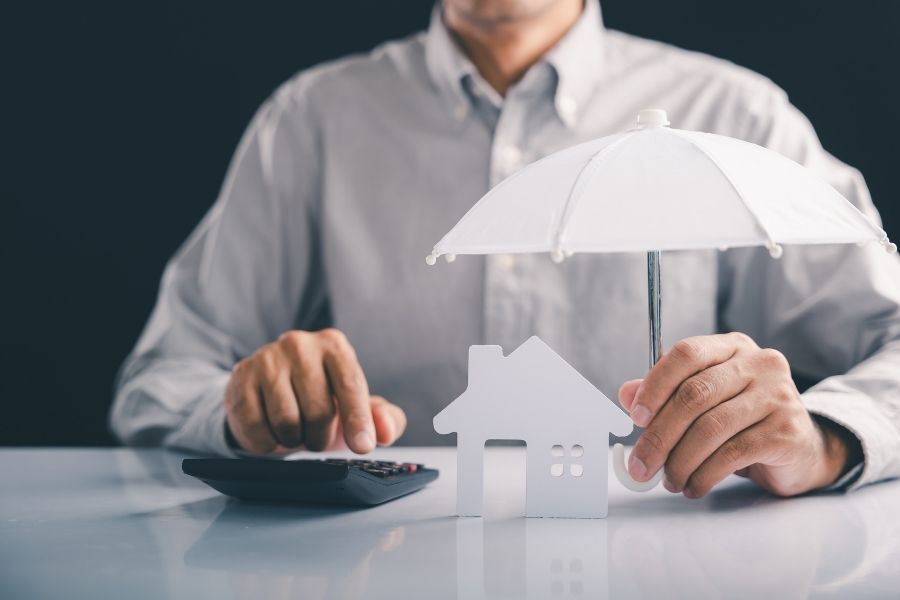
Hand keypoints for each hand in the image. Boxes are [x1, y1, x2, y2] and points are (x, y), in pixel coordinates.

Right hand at [225, 328, 406, 454]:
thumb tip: (387, 432)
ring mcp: (266, 359)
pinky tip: (271, 431)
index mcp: (334, 346)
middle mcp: (299, 344)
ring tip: (295, 431)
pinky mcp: (240, 379)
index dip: (358, 420)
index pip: (350, 385)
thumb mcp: (356, 407)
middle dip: (321, 436)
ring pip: (287, 421)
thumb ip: (383, 418)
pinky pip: (256, 428)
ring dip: (294, 439)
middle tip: (317, 436)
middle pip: (318, 410)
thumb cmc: (322, 400)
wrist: (268, 394)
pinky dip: (267, 442)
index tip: (363, 446)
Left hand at [619, 332, 857, 497]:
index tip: (635, 417)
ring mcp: (777, 394)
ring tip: (670, 480)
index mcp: (732, 347)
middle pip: (694, 395)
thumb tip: (626, 394)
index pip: (686, 354)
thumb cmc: (744, 421)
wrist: (801, 449)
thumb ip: (666, 394)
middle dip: (659, 435)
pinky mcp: (787, 429)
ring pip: (711, 428)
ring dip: (681, 461)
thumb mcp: (704, 402)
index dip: (655, 385)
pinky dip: (705, 474)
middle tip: (641, 465)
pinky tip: (694, 486)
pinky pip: (733, 453)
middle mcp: (758, 363)